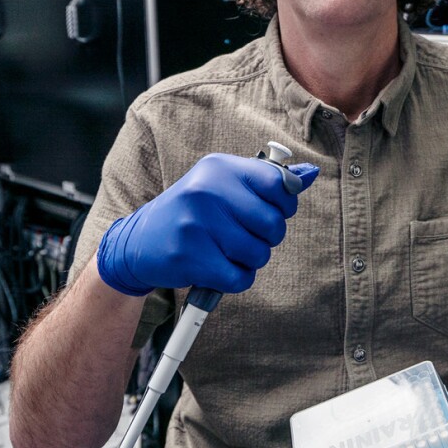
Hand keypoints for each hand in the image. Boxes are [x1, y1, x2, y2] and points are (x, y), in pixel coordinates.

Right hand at [96, 154, 318, 295]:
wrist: (138, 243)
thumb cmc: (192, 214)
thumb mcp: (222, 186)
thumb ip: (266, 182)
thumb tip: (310, 174)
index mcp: (220, 168)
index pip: (279, 183)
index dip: (284, 204)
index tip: (267, 211)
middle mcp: (207, 190)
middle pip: (273, 224)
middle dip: (266, 238)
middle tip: (242, 236)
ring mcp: (196, 224)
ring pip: (259, 254)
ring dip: (249, 260)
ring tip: (225, 252)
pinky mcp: (189, 257)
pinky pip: (240, 278)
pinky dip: (236, 279)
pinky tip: (218, 269)